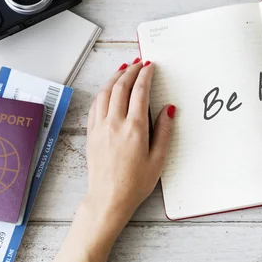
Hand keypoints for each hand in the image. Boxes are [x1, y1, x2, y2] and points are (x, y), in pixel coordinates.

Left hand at [83, 58, 174, 228]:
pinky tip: (108, 88)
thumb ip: (164, 131)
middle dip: (131, 71)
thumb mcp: (158, 159)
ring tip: (124, 69)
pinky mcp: (92, 133)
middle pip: (121, 87)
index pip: (140, 92)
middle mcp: (115, 123)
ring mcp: (100, 127)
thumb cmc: (135, 183)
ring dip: (115, 77)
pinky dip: (103, 91)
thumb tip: (169, 108)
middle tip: (139, 62)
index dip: (145, 75)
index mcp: (135, 128)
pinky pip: (95, 104)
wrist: (108, 199)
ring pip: (105, 92)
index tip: (151, 66)